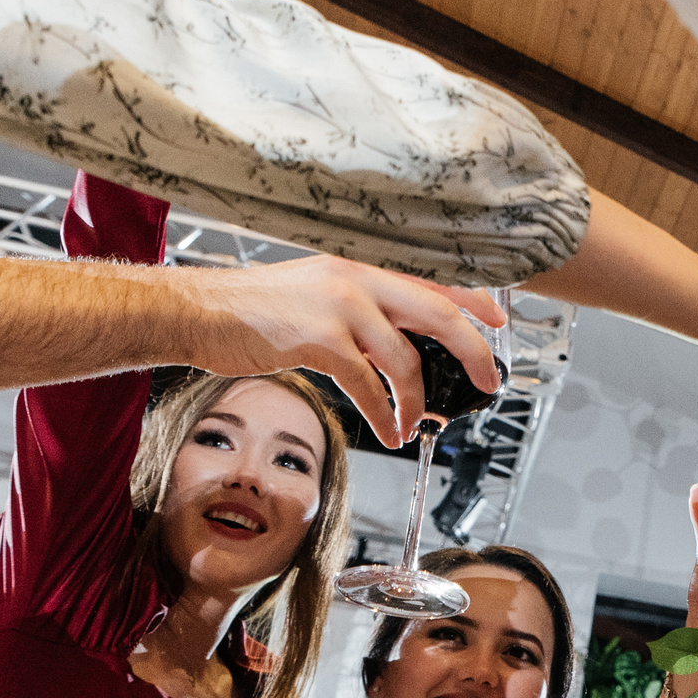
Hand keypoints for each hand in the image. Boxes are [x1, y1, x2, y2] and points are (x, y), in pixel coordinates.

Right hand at [174, 257, 506, 445]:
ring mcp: (338, 308)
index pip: (432, 279)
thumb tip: (398, 339)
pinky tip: (387, 429)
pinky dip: (383, 414)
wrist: (198, 311)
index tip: (498, 319)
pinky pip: (367, 385)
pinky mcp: (318, 340)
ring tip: (416, 423)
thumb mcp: (315, 290)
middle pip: (437, 313)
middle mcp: (356, 280)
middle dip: (473, 350)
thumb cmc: (252, 308)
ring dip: (418, 400)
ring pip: (405, 359)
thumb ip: (359, 307)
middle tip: (488, 380)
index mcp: (359, 267)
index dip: (472, 299)